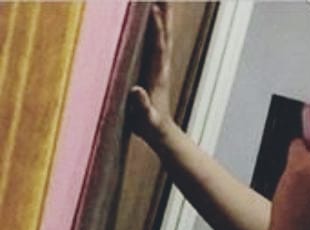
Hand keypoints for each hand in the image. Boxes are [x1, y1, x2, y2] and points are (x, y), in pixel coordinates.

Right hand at [127, 2, 173, 142]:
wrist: (160, 132)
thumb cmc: (150, 126)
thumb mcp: (146, 119)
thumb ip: (143, 107)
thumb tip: (138, 92)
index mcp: (158, 76)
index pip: (158, 48)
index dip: (156, 29)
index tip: (154, 9)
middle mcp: (162, 68)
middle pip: (165, 36)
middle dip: (165, 15)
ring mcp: (160, 67)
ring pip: (164, 37)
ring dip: (164, 17)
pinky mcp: (156, 69)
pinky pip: (157, 42)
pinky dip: (157, 27)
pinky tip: (154, 18)